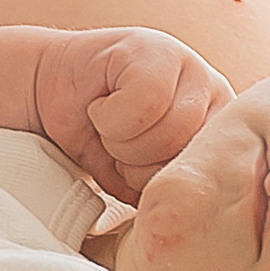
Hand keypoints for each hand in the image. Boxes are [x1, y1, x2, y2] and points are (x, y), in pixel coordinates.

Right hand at [31, 25, 230, 200]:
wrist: (48, 96)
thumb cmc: (98, 142)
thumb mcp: (140, 180)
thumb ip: (170, 194)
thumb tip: (189, 221)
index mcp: (222, 135)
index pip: (207, 183)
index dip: (156, 184)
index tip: (134, 168)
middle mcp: (218, 97)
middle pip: (187, 155)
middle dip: (137, 162)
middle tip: (117, 142)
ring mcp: (193, 68)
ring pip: (170, 130)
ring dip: (122, 140)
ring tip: (111, 125)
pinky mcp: (159, 49)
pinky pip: (147, 101)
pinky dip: (109, 116)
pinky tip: (103, 102)